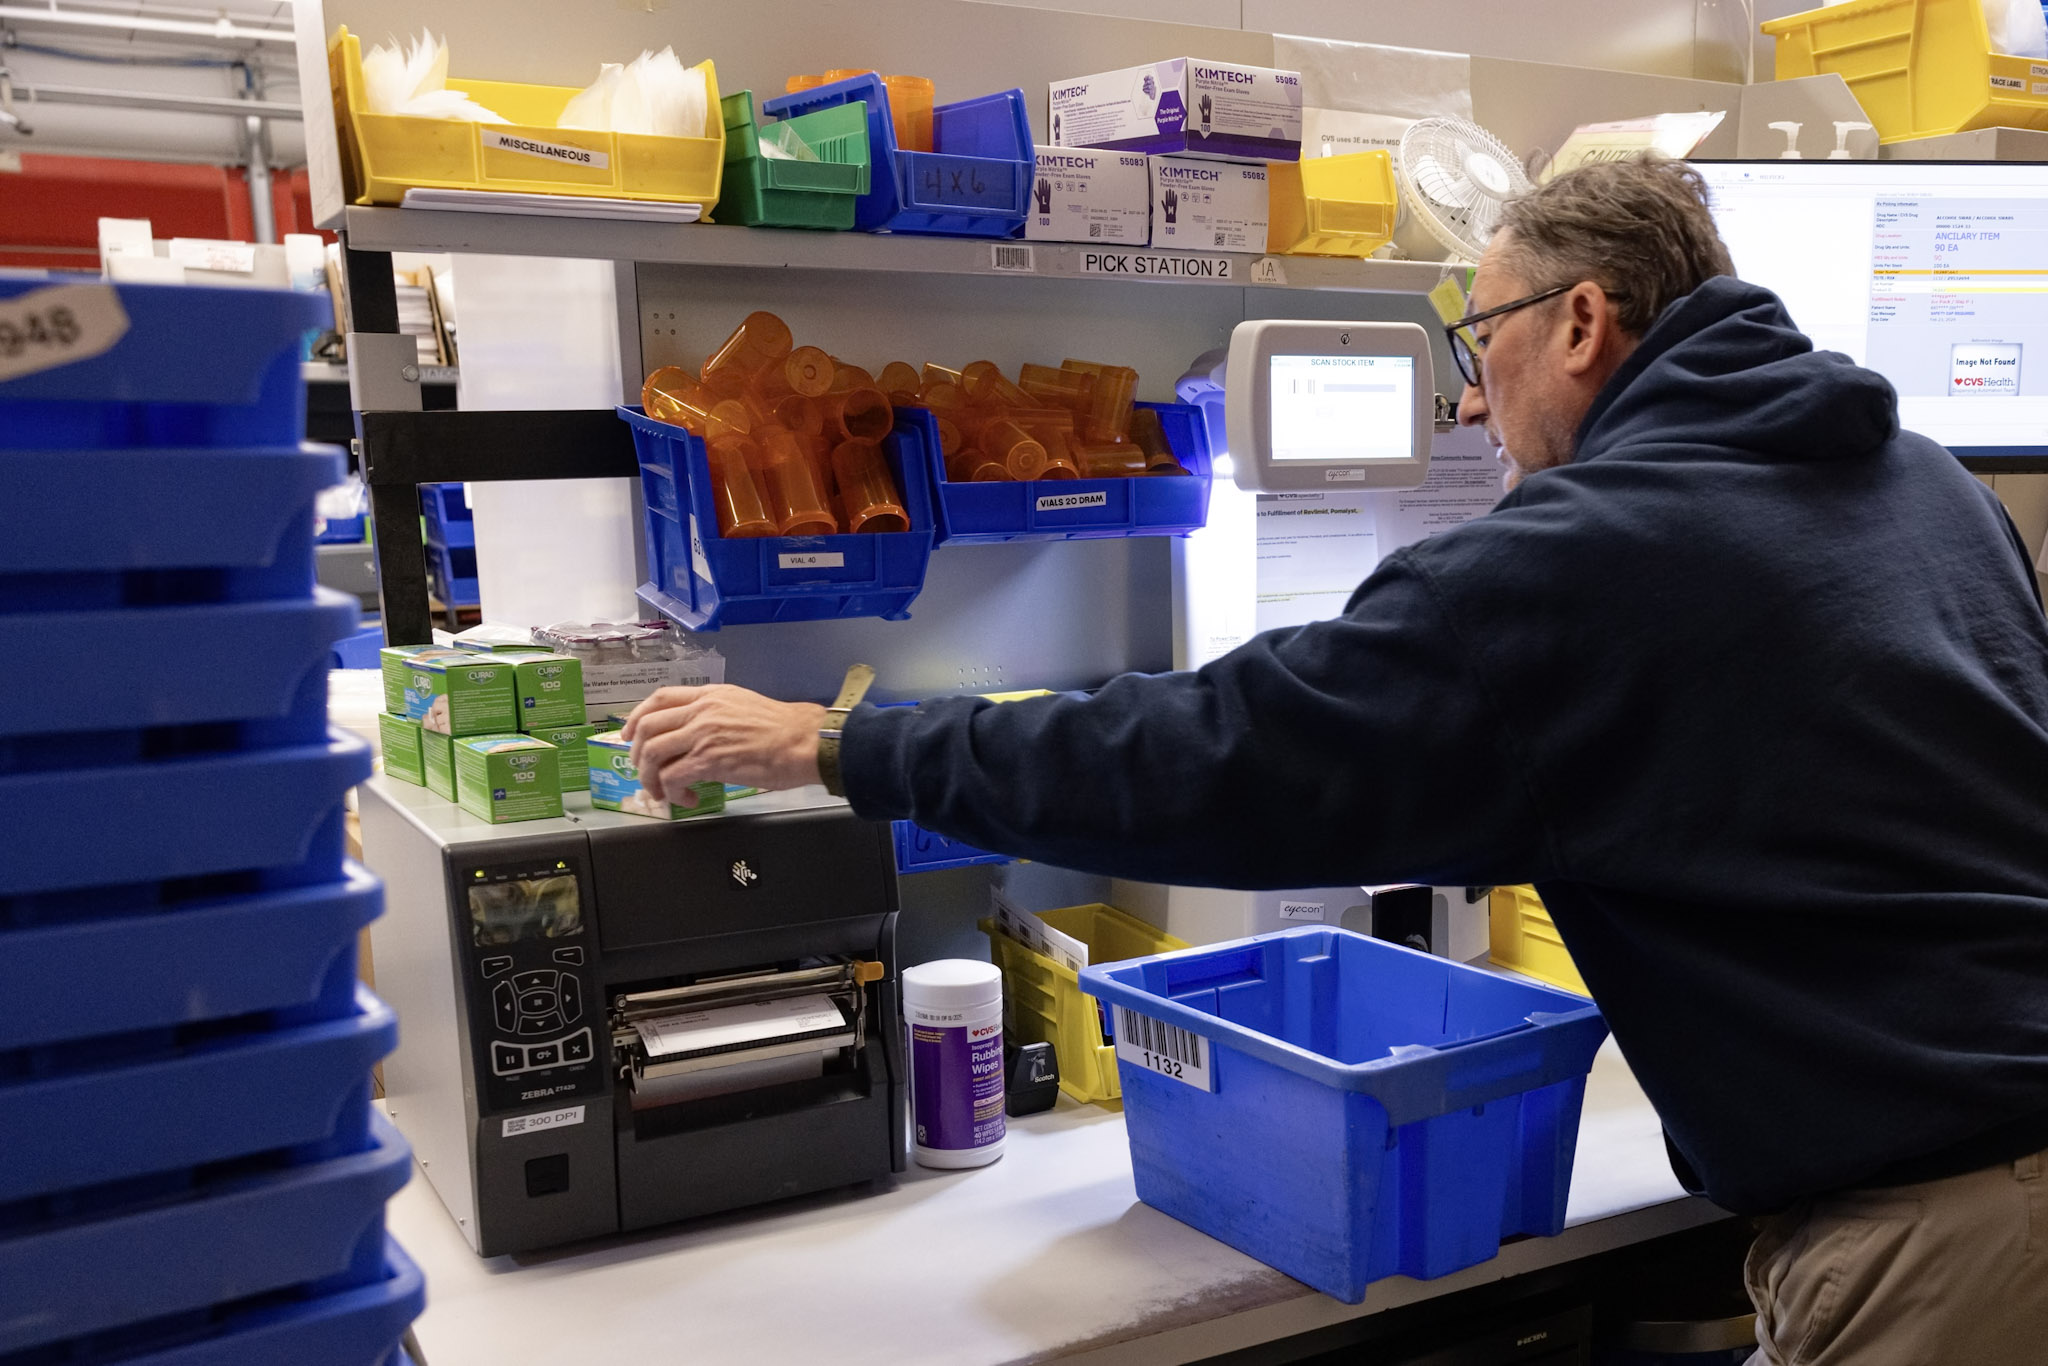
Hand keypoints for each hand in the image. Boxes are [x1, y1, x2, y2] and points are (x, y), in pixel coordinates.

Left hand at [621, 685, 827, 804]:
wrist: (805, 741)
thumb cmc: (785, 730)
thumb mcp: (743, 708)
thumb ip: (716, 718)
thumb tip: (699, 742)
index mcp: (710, 696)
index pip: (660, 698)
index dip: (637, 717)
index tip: (630, 735)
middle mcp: (701, 710)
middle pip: (647, 727)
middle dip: (638, 755)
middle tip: (645, 773)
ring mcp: (703, 733)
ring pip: (653, 753)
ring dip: (650, 778)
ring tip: (662, 793)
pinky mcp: (709, 759)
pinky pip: (672, 777)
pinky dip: (673, 793)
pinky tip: (689, 799)